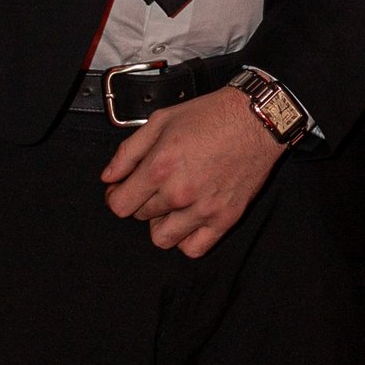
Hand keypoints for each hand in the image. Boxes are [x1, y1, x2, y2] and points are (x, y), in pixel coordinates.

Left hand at [102, 87, 286, 254]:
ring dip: (162, 223)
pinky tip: (189, 220)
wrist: (255, 119)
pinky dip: (186, 240)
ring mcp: (203, 209)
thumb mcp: (161, 121)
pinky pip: (194, 249)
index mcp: (160, 167)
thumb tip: (109, 177)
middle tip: (155, 186)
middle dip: (142, 202)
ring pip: (163, 238)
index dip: (116, 196)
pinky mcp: (225, 219)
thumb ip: (129, 151)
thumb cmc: (210, 116)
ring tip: (172, 205)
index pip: (120, 205)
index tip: (123, 190)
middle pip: (141, 217)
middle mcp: (179, 193)